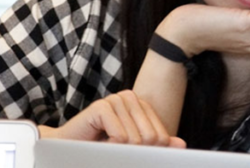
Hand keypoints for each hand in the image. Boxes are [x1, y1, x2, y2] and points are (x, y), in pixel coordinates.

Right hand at [38, 90, 185, 147]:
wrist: (67, 148)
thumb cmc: (100, 147)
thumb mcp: (133, 147)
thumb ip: (157, 143)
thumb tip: (182, 145)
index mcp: (141, 105)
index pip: (161, 136)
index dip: (147, 152)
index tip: (129, 152)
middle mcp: (130, 98)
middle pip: (150, 138)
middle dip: (134, 152)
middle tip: (115, 150)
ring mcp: (115, 100)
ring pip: (135, 140)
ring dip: (118, 151)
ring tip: (105, 145)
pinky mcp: (101, 107)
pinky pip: (120, 137)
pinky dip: (110, 147)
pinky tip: (98, 141)